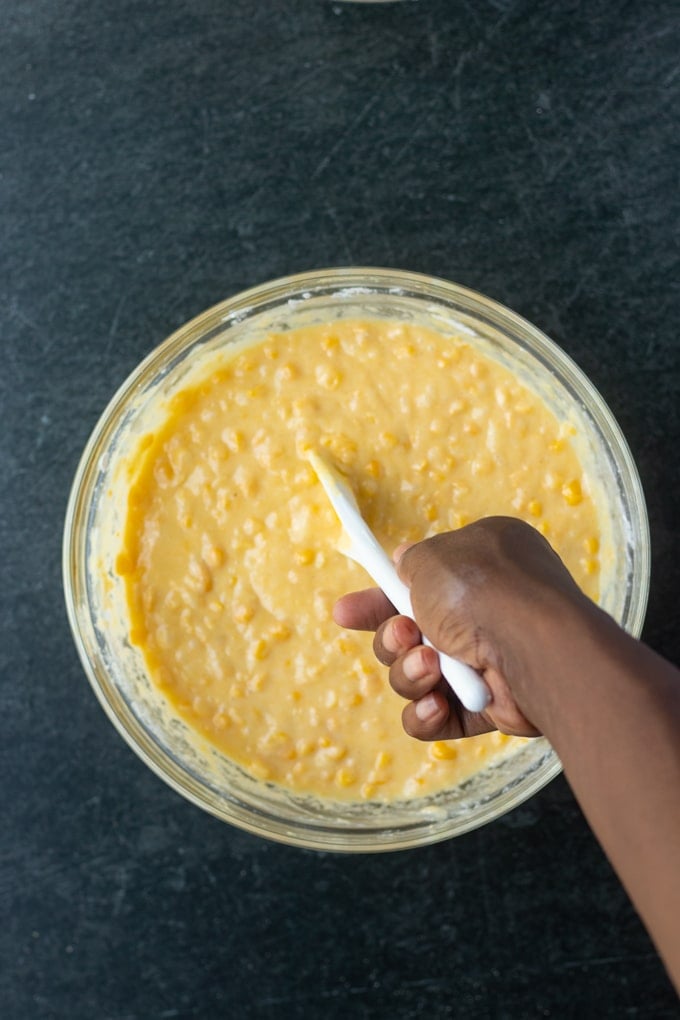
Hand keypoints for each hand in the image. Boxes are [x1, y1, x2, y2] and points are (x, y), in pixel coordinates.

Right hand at [333, 517, 586, 742]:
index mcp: (479, 564)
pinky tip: (437, 703)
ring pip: (417, 675)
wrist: (536, 648)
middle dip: (394, 639)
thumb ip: (410, 563)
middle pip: (409, 633)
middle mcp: (484, 610)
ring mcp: (486, 659)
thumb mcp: (433, 557)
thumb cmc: (483, 591)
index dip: (378, 599)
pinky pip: (437, 716)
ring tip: (431, 667)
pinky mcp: (487, 705)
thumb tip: (404, 565)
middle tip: (407, 635)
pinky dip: (428, 713)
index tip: (345, 613)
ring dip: (411, 673)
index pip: (416, 584)